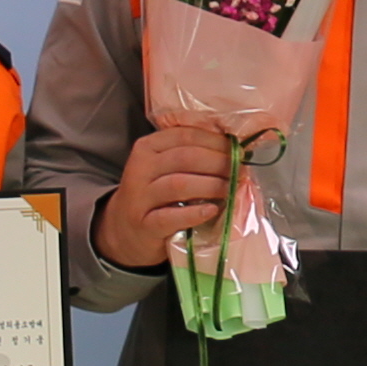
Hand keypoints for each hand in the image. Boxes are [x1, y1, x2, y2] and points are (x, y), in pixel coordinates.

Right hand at [97, 119, 233, 268]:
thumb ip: (191, 155)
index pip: (186, 135)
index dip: (217, 142)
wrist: (126, 230)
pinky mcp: (145, 224)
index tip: (239, 151)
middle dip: (219, 163)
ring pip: (179, 184)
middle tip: (240, 172)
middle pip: (186, 157)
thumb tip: (235, 149)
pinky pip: (172, 217)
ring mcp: (140, 197)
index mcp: (148, 147)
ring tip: (230, 190)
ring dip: (211, 185)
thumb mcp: (166, 168)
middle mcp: (141, 168)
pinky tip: (212, 210)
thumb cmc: (156, 195)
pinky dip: (195, 213)